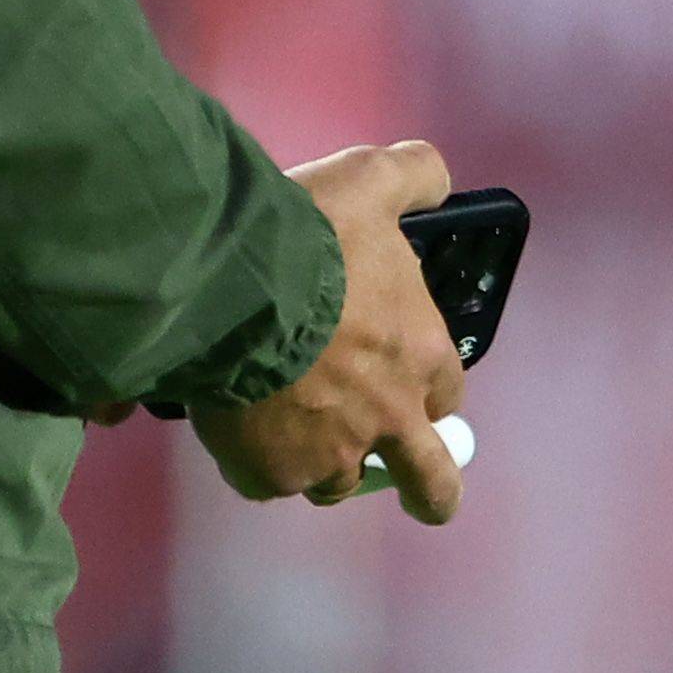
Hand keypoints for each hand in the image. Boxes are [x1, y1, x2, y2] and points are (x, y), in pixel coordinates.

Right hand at [189, 143, 468, 523]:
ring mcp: (329, 454)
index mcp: (420, 356)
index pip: (446, 394)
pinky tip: (236, 430)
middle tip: (423, 497)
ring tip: (289, 432)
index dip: (427, 391)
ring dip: (323, 463)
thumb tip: (440, 179)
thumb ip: (415, 175)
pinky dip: (256, 462)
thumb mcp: (372, 180)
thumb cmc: (308, 234)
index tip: (410, 386)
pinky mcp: (271, 472)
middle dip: (431, 492)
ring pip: (337, 481)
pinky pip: (268, 480)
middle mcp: (387, 417)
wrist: (226, 284)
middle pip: (430, 481)